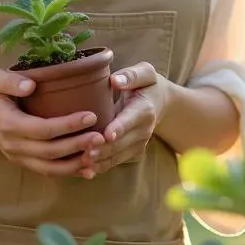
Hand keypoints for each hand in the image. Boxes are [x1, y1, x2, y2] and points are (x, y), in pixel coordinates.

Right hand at [0, 69, 104, 177]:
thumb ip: (10, 81)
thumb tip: (31, 85)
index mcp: (9, 124)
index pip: (42, 129)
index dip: (67, 125)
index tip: (90, 115)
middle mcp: (14, 145)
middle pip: (50, 152)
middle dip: (78, 146)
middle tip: (102, 137)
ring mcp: (18, 157)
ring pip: (50, 168)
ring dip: (76, 164)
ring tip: (99, 154)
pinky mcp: (24, 163)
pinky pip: (47, 172)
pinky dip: (69, 172)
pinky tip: (89, 169)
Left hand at [77, 62, 169, 177]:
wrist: (162, 103)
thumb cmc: (148, 85)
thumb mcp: (145, 73)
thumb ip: (131, 76)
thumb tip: (115, 80)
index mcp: (144, 109)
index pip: (130, 120)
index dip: (119, 127)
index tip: (107, 134)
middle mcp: (143, 130)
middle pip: (122, 142)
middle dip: (104, 148)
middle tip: (85, 152)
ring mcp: (139, 143)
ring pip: (118, 155)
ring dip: (101, 160)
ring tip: (83, 162)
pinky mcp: (132, 152)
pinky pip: (116, 161)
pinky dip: (102, 167)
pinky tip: (86, 171)